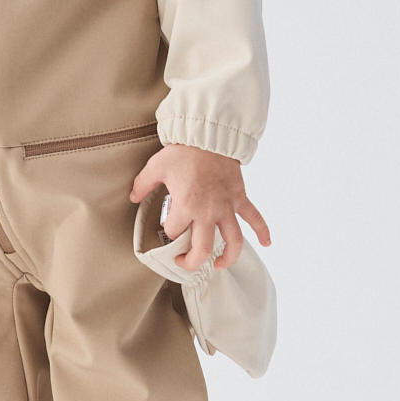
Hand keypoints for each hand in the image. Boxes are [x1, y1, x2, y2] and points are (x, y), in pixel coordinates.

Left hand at [130, 145, 270, 270]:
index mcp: (186, 205)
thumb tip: (132, 197)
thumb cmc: (183, 151)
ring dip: (228, 257)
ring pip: (233, 241)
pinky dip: (263, 231)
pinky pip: (255, 218)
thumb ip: (143, 184)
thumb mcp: (156, 166)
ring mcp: (227, 207)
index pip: (174, 232)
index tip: (164, 231)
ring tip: (219, 265)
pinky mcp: (239, 198)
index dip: (166, 234)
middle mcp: (208, 211)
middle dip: (192, 261)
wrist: (209, 135)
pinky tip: (267, 243)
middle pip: (203, 248)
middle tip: (183, 262)